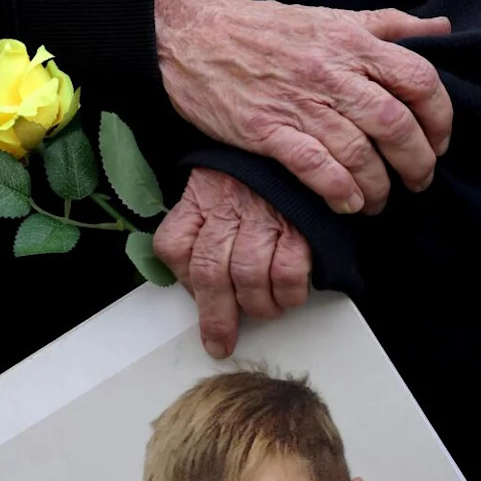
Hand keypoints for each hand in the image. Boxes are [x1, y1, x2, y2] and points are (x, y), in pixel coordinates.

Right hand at [152, 0, 452, 214]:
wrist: (194, 37)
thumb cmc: (264, 31)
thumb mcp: (331, 17)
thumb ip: (387, 26)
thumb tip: (439, 33)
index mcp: (352, 42)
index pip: (419, 80)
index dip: (439, 118)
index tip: (438, 141)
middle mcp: (332, 72)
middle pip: (395, 124)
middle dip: (416, 162)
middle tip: (418, 182)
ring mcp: (299, 103)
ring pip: (359, 154)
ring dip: (378, 187)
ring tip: (379, 201)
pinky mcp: (268, 131)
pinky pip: (316, 168)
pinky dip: (339, 191)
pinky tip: (347, 203)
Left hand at [154, 168, 310, 357]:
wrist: (307, 140)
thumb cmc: (265, 173)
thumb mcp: (221, 184)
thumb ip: (204, 225)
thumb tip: (197, 280)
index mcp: (201, 195)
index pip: (174, 245)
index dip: (183, 281)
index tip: (196, 299)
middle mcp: (227, 205)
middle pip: (209, 272)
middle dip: (216, 317)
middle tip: (222, 339)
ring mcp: (263, 214)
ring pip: (247, 277)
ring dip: (257, 306)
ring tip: (264, 310)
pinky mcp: (299, 223)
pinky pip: (287, 272)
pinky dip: (288, 293)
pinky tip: (289, 295)